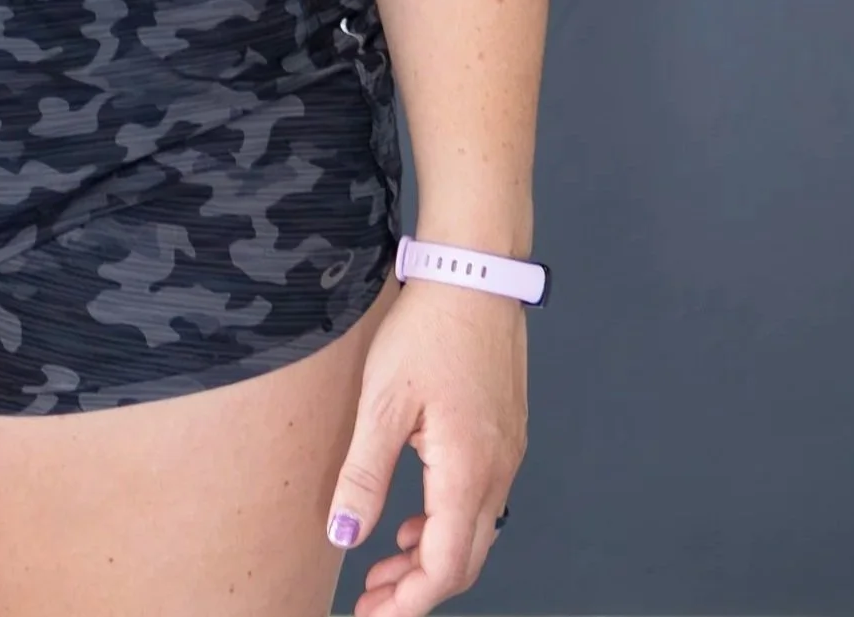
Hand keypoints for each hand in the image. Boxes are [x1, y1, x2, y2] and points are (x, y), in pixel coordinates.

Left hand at [327, 279, 526, 616]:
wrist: (474, 271)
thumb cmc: (428, 327)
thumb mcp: (383, 402)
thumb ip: (364, 475)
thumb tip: (345, 537)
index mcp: (467, 472)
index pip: (444, 567)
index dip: (408, 602)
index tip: (371, 615)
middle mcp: (497, 471)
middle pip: (463, 560)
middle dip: (417, 589)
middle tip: (372, 601)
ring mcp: (507, 453)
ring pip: (474, 533)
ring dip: (430, 557)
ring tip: (384, 567)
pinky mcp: (504, 432)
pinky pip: (481, 501)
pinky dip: (446, 523)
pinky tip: (415, 518)